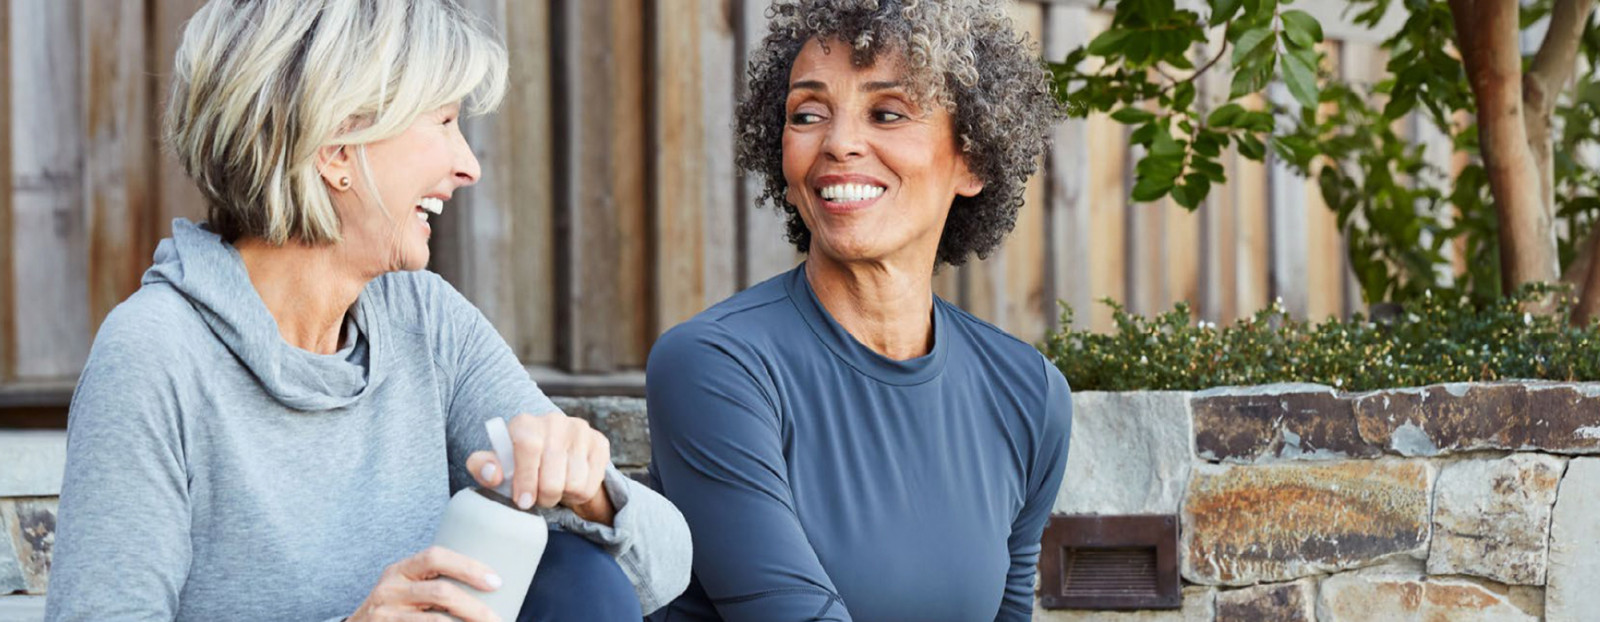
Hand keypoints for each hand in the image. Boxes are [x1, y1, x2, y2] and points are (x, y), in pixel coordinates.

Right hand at [348, 546, 502, 621]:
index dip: (468, 567)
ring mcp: (386, 614)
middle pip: (440, 592)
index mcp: (401, 569)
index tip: (496, 582)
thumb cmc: (396, 607)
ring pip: (436, 621)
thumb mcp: (407, 587)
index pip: (435, 556)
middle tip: (497, 619)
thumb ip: (434, 580)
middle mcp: (390, 589)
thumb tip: (491, 583)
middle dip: (474, 607)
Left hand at [467, 412, 615, 524]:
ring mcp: (580, 430)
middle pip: (552, 473)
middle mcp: (555, 421)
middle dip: (544, 495)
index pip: (528, 446)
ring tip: (554, 489)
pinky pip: (592, 483)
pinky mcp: (599, 442)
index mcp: (525, 423)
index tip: (522, 501)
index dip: (525, 478)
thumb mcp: (497, 467)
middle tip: (538, 498)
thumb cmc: (519, 464)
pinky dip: (580, 493)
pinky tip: (570, 485)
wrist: (553, 458)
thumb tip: (492, 474)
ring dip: (563, 495)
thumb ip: (483, 468)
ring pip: (574, 481)